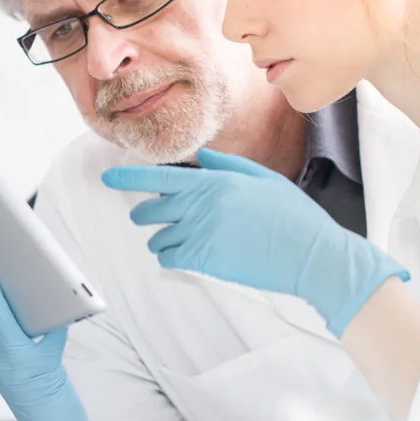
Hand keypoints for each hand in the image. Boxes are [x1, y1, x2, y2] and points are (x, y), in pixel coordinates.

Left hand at [102, 148, 407, 337]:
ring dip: (162, 238)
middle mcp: (203, 206)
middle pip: (150, 210)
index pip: (160, 177)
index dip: (128, 177)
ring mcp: (203, 235)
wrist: (312, 255)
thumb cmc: (294, 216)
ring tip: (179, 239)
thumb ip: (229, 166)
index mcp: (215, 182)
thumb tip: (203, 158)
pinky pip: (170, 259)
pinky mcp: (207, 262)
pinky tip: (185, 254)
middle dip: (145, 214)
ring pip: (158, 238)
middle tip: (151, 217)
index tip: (107, 178)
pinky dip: (170, 257)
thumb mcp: (264, 179)